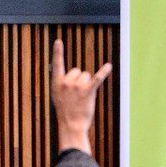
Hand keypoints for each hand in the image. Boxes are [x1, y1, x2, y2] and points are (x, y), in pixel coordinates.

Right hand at [51, 39, 111, 154]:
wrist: (71, 126)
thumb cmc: (66, 112)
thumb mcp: (58, 96)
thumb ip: (62, 84)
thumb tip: (72, 75)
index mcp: (57, 82)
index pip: (57, 64)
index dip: (58, 52)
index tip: (58, 41)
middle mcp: (66, 81)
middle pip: (78, 71)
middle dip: (80, 81)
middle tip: (77, 97)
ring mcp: (77, 86)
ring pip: (87, 76)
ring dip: (87, 85)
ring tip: (83, 98)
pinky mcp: (88, 91)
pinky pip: (97, 79)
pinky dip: (103, 72)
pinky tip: (108, 66)